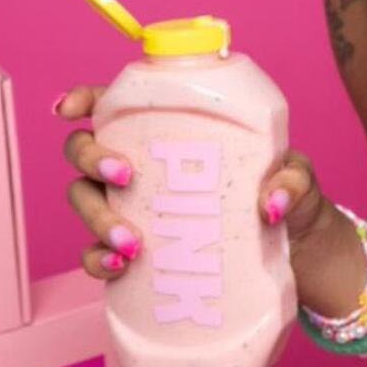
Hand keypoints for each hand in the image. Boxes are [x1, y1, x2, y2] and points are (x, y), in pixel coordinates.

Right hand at [55, 86, 330, 278]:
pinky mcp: (135, 251)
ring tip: (133, 243)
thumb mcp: (296, 177)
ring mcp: (132, 208)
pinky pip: (96, 254)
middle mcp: (140, 165)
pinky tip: (119, 266)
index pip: (114, 105)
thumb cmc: (284, 192)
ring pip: (85, 200)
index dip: (84, 100)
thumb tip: (270, 203)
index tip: (71, 109)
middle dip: (91, 159)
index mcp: (170, 131)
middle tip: (125, 175)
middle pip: (84, 151)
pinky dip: (98, 260)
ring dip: (97, 218)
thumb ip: (291, 181)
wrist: (294, 251)